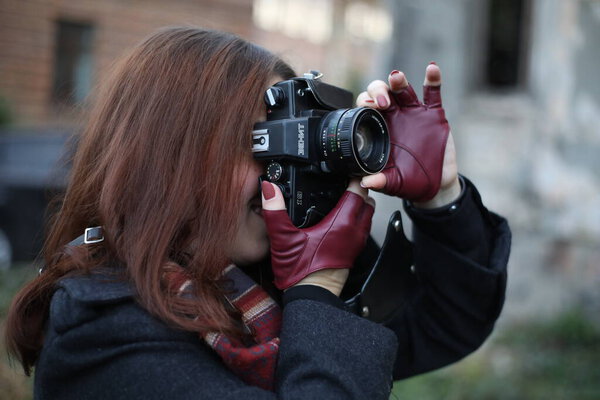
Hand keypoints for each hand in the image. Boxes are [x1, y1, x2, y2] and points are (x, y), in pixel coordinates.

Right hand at [261, 179, 374, 293]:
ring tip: (343, 194)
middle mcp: (354, 232)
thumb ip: (275, 211)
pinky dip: (356, 217)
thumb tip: (269, 188)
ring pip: (366, 215)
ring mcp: (355, 243)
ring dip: (360, 203)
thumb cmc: (300, 273)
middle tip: (345, 179)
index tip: (346, 169)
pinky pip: (361, 227)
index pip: (358, 192)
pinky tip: (339, 217)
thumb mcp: (283, 239)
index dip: (354, 177)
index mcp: (342, 224)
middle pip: (367, 201)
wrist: (311, 298)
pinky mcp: (352, 252)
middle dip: (359, 188)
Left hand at [357, 64, 460, 207]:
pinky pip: (433, 94)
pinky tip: (432, 69)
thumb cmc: (409, 182)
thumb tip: (366, 183)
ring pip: (403, 90)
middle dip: (378, 92)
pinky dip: (433, 79)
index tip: (366, 107)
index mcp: (379, 129)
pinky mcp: (433, 114)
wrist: (435, 185)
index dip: (364, 104)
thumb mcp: (393, 183)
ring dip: (398, 82)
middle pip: (381, 93)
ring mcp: (414, 113)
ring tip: (396, 77)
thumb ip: (381, 181)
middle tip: (382, 102)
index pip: (366, 109)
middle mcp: (394, 117)